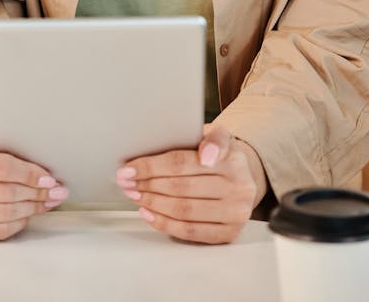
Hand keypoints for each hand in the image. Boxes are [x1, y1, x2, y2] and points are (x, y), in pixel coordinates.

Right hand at [0, 124, 68, 241]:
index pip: (0, 168)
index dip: (29, 173)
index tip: (49, 177)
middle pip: (4, 193)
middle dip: (36, 192)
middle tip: (56, 190)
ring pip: (3, 213)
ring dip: (32, 208)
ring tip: (49, 200)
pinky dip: (19, 222)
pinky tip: (30, 213)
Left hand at [116, 125, 266, 244]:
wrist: (242, 177)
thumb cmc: (220, 154)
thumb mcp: (218, 135)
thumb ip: (210, 137)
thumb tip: (205, 153)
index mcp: (233, 159)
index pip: (182, 163)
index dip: (151, 166)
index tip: (130, 167)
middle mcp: (238, 188)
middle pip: (180, 187)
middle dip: (146, 184)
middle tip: (126, 181)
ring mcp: (234, 214)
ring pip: (183, 210)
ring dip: (152, 203)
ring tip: (134, 194)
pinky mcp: (228, 234)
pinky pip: (190, 231)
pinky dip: (164, 223)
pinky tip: (149, 212)